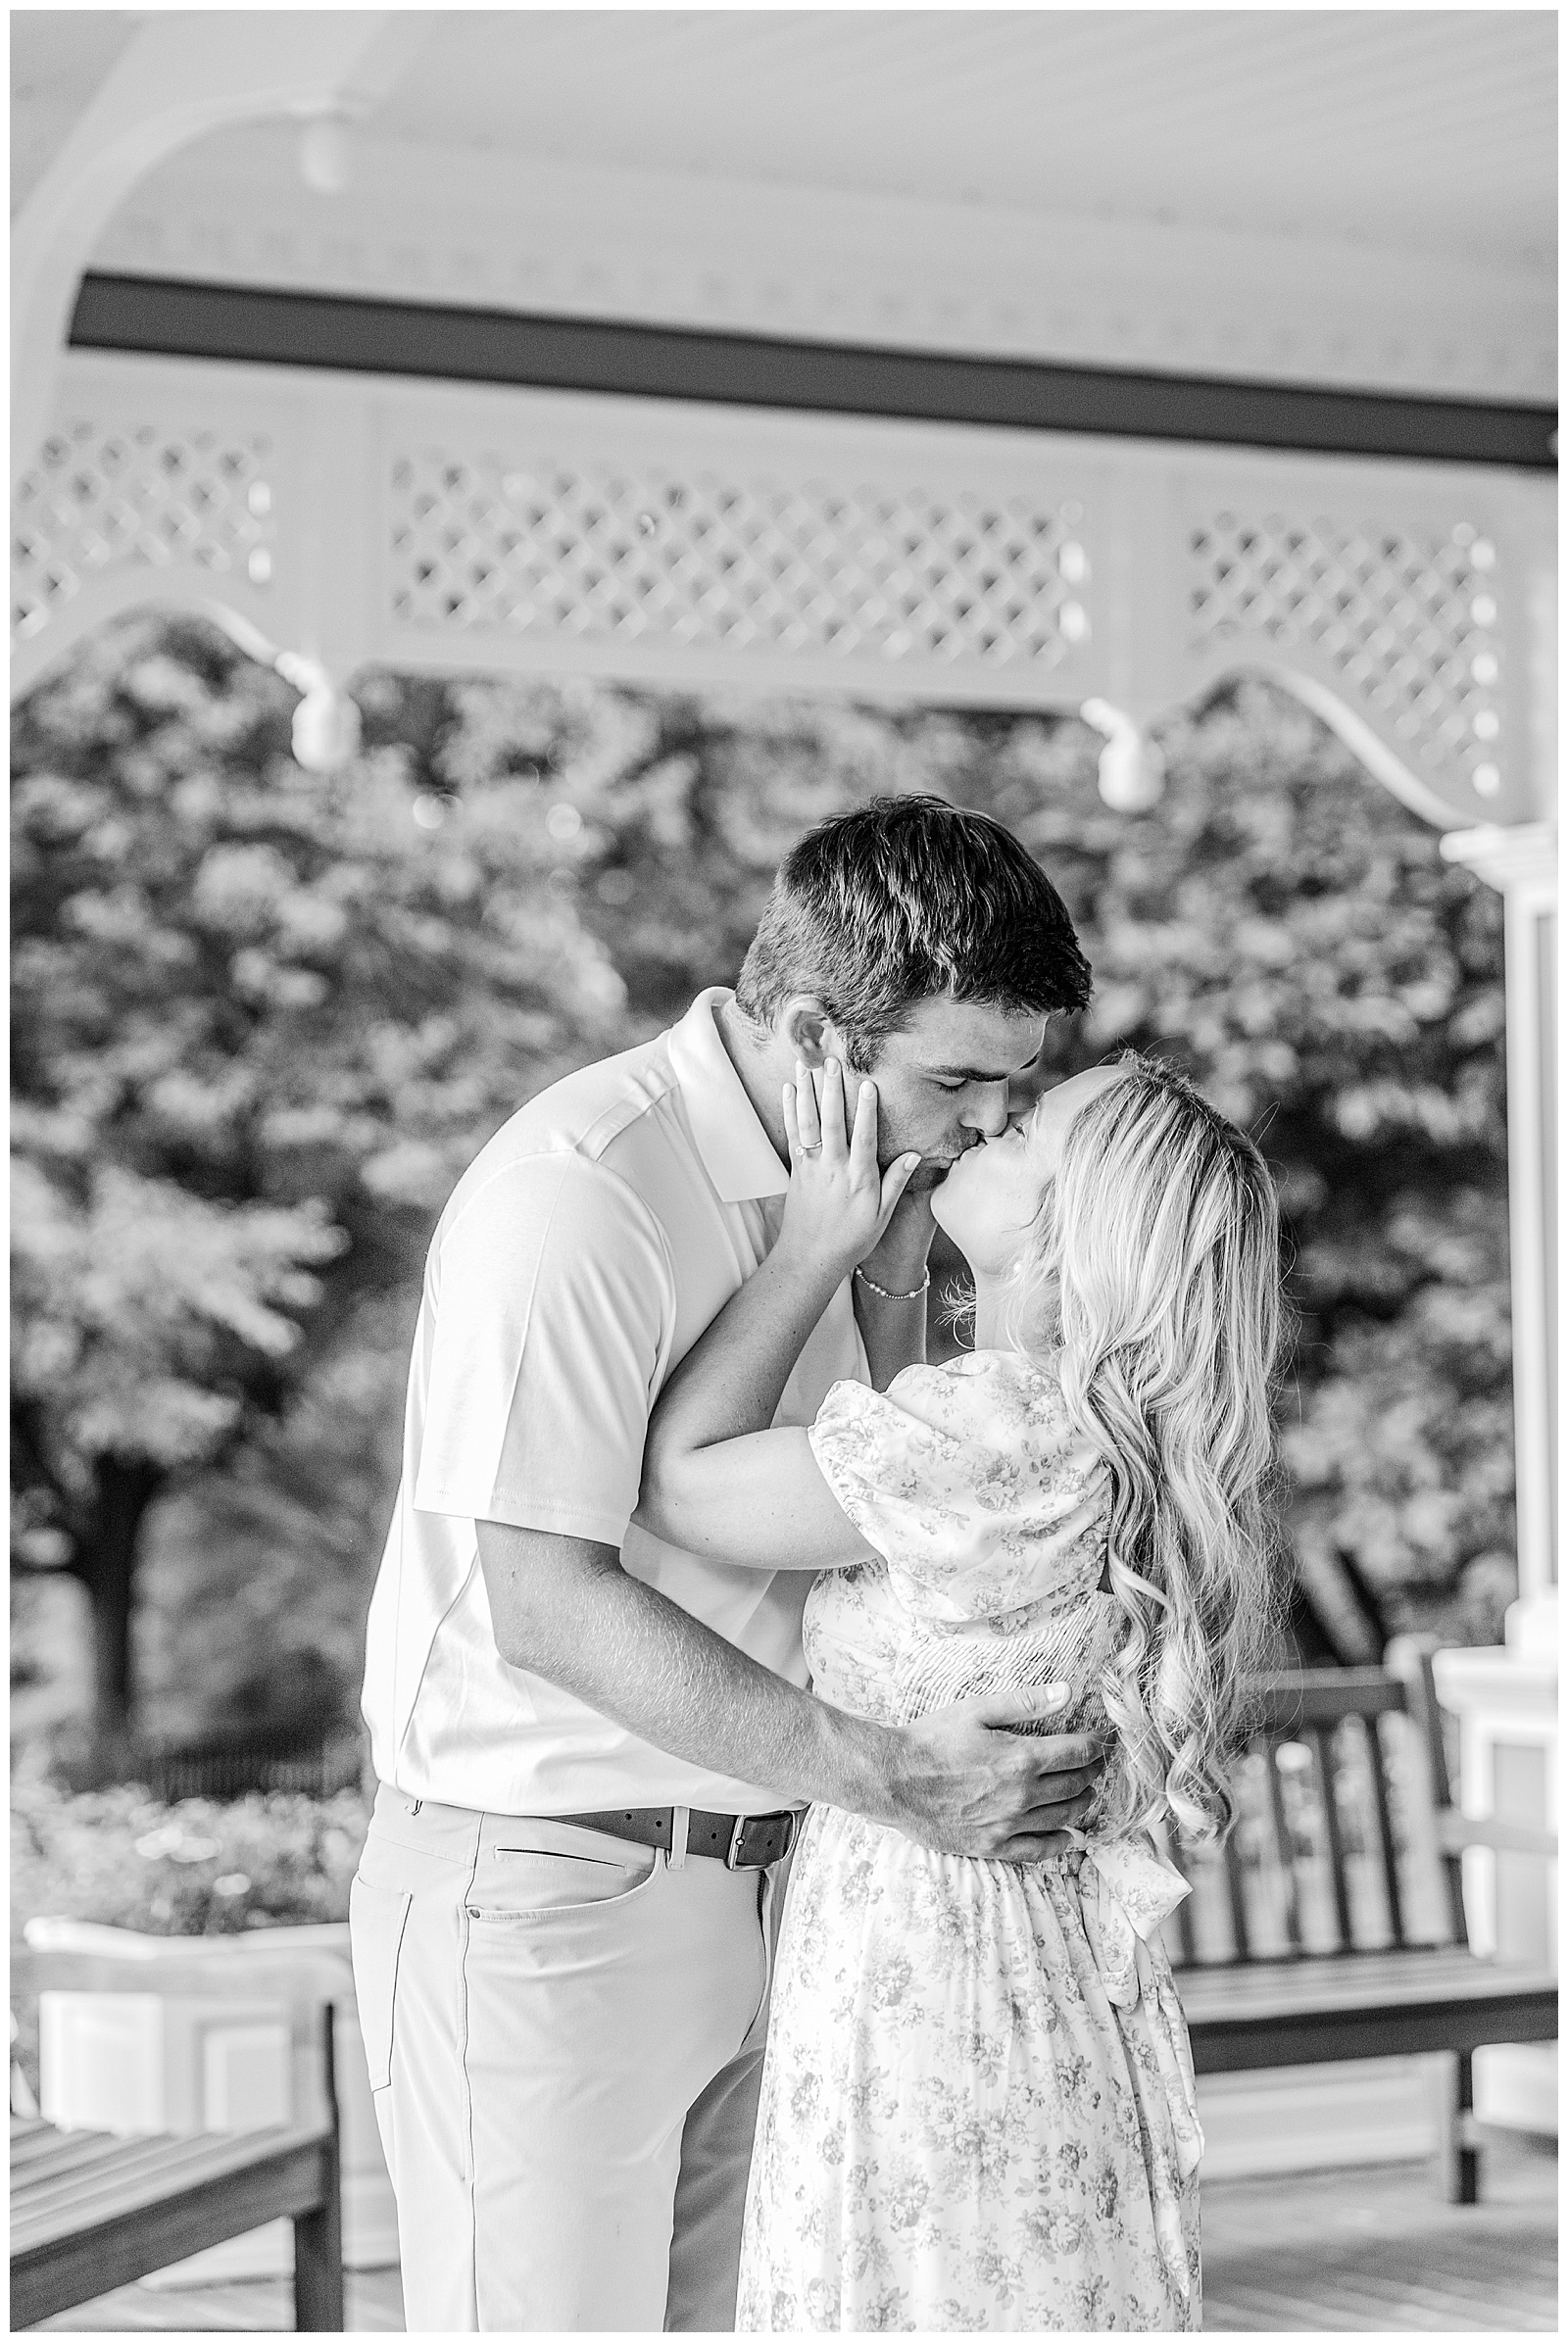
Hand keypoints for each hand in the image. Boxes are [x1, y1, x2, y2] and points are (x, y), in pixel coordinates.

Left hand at [779, 1058, 920, 1275]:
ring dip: (806, 1092)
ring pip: (808, 1124)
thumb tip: (916, 1155)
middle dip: (831, 1090)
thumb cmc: (850, 1239)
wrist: (810, 1259)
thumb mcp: (881, 1215)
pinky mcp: (796, 1170)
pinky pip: (792, 1134)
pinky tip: (789, 1090)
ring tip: (804, 1064)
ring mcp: (812, 1168)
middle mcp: (833, 1169)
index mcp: (859, 1179)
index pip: (864, 1138)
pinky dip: (790, 1110)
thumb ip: (895, 1183)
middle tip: (830, 1062)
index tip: (869, 1085)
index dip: (866, 1111)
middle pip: (832, 1123)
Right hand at [879, 1688, 1108, 1862]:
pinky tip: (1067, 1836)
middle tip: (1097, 1766)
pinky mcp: (992, 1846)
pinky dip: (1059, 1844)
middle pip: (1075, 1786)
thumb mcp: (977, 1709)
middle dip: (1092, 1773)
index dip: (1095, 1747)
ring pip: (1062, 1818)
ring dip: (1081, 1805)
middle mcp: (1021, 1796)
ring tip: (1086, 1794)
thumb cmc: (932, 1740)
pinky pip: (1037, 1851)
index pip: (1077, 1753)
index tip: (1101, 1742)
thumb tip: (1067, 1691)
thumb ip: (1025, 1702)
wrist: (893, 1779)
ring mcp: (1008, 1825)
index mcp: (1022, 1758)